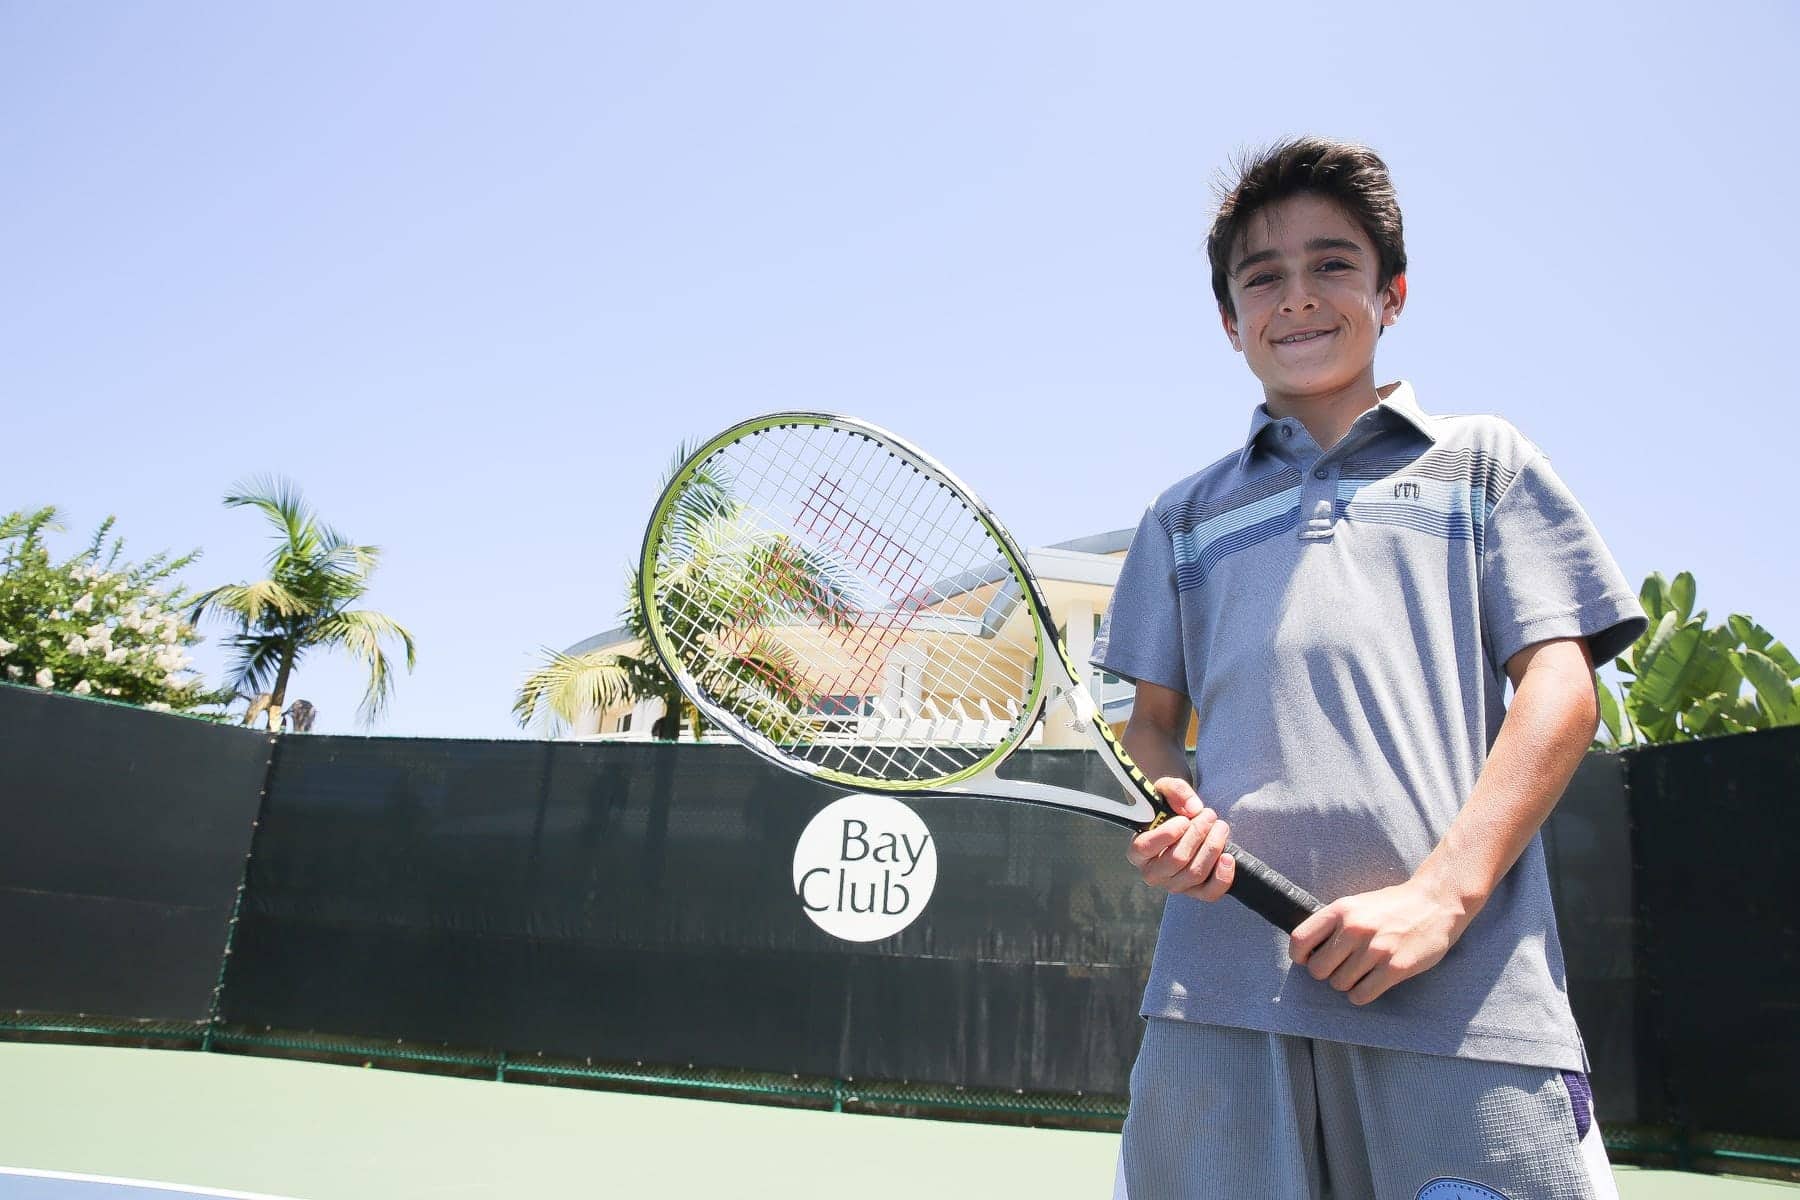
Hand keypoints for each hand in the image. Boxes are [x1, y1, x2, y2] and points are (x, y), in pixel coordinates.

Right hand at [1126, 778, 1235, 901]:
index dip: (1166, 835)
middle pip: (1177, 860)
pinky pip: (1209, 892)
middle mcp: (1152, 873)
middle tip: (1209, 815)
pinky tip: (1227, 857)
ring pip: (1195, 873)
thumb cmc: (1168, 808)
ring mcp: (1174, 885)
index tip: (1183, 820)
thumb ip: (1175, 791)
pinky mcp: (1195, 892)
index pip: (1145, 847)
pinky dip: (1222, 876)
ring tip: (1220, 826)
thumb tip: (1193, 808)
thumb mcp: (1165, 789)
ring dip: (1212, 847)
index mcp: (1137, 851)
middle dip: (1198, 835)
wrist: (1179, 822)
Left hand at [1288, 877, 1465, 1004]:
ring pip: (1339, 985)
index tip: (1308, 960)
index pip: (1300, 940)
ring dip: (1347, 984)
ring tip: (1361, 972)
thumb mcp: (1357, 904)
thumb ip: (1334, 924)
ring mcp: (1375, 949)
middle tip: (1341, 968)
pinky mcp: (1395, 968)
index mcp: (1341, 910)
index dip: (1299, 956)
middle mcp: (1354, 929)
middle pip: (1318, 969)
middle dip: (1326, 973)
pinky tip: (1370, 983)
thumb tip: (1308, 950)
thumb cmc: (1393, 906)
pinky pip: (1362, 995)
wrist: (1436, 903)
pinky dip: (1361, 995)